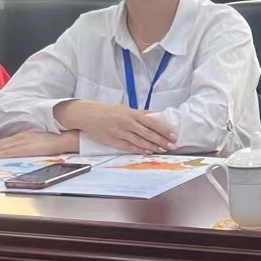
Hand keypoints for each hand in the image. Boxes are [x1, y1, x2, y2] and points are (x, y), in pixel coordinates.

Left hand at [0, 131, 78, 158]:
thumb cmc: (55, 140)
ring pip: (2, 148)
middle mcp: (20, 138)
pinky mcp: (26, 148)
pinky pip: (8, 152)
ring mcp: (22, 143)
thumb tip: (22, 147)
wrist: (65, 138)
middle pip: (0, 144)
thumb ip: (28, 142)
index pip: (4, 142)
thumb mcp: (38, 139)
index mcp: (23, 136)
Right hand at [53, 100, 176, 153]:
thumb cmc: (108, 110)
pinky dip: (139, 150)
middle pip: (148, 134)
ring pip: (140, 142)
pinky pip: (129, 147)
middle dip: (161, 140)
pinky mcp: (113, 141)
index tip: (173, 135)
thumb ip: (141, 113)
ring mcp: (120, 133)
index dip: (164, 130)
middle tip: (172, 146)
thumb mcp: (126, 108)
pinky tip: (148, 152)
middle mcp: (127, 123)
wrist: (88, 115)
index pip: (152, 123)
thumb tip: (157, 116)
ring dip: (152, 147)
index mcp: (132, 113)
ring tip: (162, 150)